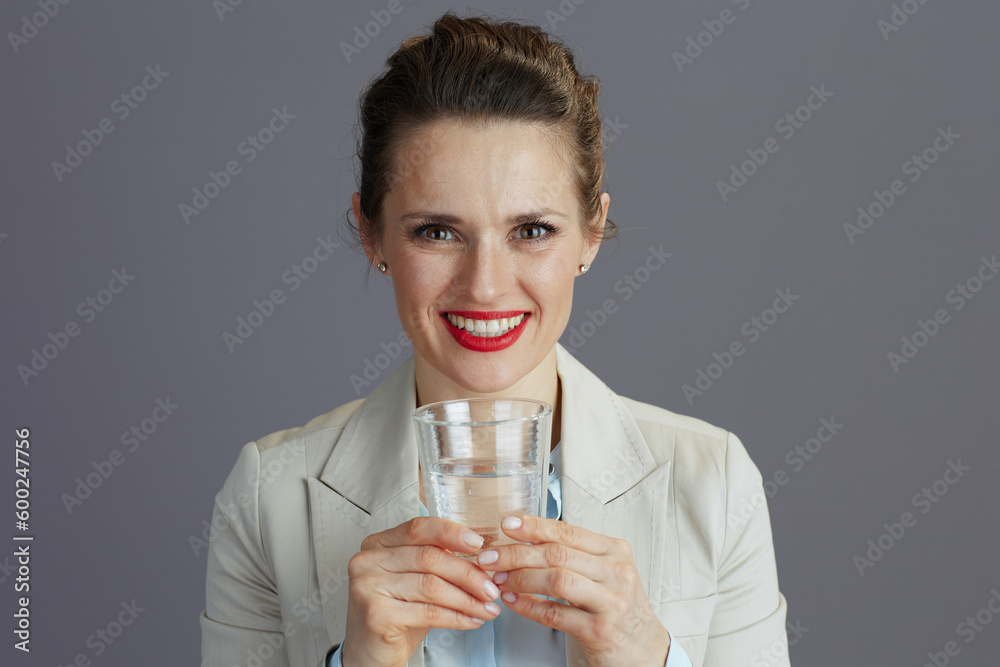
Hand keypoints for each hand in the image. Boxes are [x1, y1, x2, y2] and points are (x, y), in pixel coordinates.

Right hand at [342, 517, 502, 666]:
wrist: (371, 654)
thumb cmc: (395, 615)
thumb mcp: (414, 580)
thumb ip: (436, 561)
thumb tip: (479, 555)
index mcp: (377, 544)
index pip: (418, 528)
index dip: (451, 533)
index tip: (478, 544)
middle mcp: (368, 561)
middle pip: (429, 557)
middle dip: (468, 573)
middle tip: (491, 587)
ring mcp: (368, 587)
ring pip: (432, 585)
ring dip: (467, 598)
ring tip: (487, 607)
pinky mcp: (376, 614)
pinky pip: (428, 612)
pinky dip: (456, 617)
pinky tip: (471, 620)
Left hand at [477, 515, 670, 666]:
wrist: (645, 651)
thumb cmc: (618, 608)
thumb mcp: (604, 573)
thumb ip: (573, 555)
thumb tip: (527, 538)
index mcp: (614, 551)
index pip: (567, 531)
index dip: (534, 526)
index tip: (507, 523)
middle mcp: (616, 572)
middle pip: (557, 554)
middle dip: (517, 553)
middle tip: (490, 557)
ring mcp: (611, 602)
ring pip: (557, 580)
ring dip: (521, 578)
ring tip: (499, 579)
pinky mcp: (600, 630)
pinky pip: (555, 614)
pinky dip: (528, 606)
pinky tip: (513, 602)